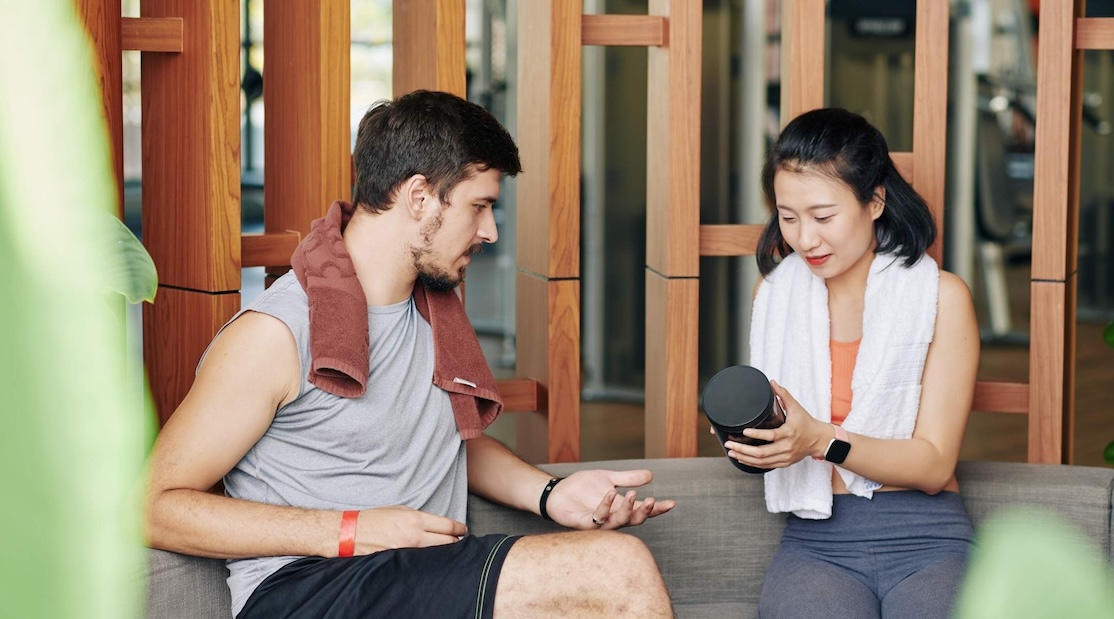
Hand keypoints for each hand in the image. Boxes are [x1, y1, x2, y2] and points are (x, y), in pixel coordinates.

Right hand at [351, 506, 466, 555]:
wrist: (353, 533)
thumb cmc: (375, 519)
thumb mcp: (400, 509)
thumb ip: (420, 516)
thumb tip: (435, 523)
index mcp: (416, 520)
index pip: (447, 526)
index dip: (459, 528)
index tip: (463, 529)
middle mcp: (415, 536)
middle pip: (447, 541)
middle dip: (455, 540)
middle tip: (459, 539)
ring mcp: (409, 550)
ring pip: (437, 552)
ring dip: (445, 549)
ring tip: (448, 546)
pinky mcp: (402, 560)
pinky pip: (423, 559)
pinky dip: (430, 557)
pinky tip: (431, 555)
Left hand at [545, 470, 675, 529]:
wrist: (557, 491)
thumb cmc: (582, 488)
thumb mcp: (608, 478)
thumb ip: (628, 478)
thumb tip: (651, 475)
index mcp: (621, 507)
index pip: (643, 510)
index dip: (658, 509)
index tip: (672, 503)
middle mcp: (613, 517)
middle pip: (634, 520)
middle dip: (645, 512)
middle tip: (653, 501)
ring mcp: (599, 522)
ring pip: (618, 522)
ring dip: (627, 510)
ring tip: (633, 495)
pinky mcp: (583, 523)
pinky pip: (596, 519)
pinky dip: (604, 507)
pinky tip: (609, 494)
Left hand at [724, 380, 830, 469]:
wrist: (819, 440)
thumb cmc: (806, 423)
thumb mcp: (796, 407)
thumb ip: (783, 395)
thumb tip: (772, 382)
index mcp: (789, 432)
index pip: (771, 435)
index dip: (756, 434)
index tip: (744, 430)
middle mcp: (787, 447)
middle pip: (762, 453)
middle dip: (743, 449)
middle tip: (729, 444)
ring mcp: (785, 457)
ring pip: (762, 462)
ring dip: (744, 457)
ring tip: (731, 451)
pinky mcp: (784, 463)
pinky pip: (766, 466)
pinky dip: (752, 463)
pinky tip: (742, 458)